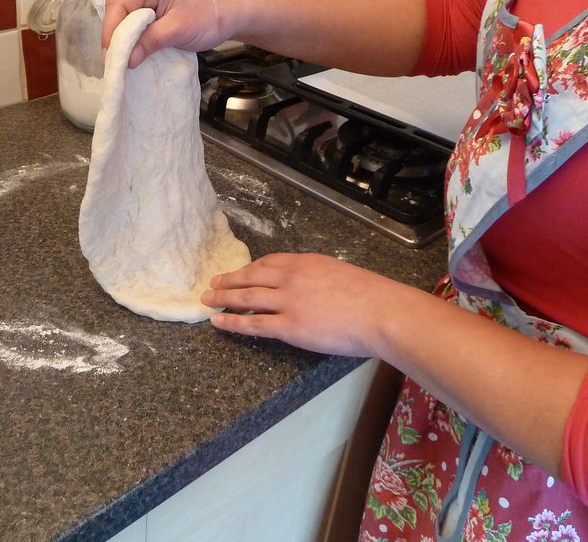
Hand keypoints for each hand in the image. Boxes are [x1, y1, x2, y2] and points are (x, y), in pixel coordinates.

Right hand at [101, 0, 241, 68]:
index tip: (110, 55)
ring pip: (126, 18)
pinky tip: (132, 54)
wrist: (234, 15)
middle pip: (119, 10)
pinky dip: (134, 39)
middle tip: (112, 62)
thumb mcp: (179, 30)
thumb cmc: (210, 16)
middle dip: (114, 36)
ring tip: (119, 60)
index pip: (119, 4)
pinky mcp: (156, 10)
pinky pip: (137, 24)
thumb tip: (126, 60)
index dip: (111, 30)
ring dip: (123, 39)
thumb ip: (150, 41)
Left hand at [203, 252, 413, 357]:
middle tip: (212, 283)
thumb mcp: (340, 273)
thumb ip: (320, 278)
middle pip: (251, 276)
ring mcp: (288, 301)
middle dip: (229, 280)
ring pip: (246, 297)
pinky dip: (232, 322)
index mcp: (305, 262)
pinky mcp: (289, 326)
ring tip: (207, 300)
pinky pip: (253, 323)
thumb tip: (312, 288)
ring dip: (223, 298)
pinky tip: (217, 322)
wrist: (381, 312)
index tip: (238, 272)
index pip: (269, 262)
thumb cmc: (372, 296)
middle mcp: (291, 277)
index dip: (249, 268)